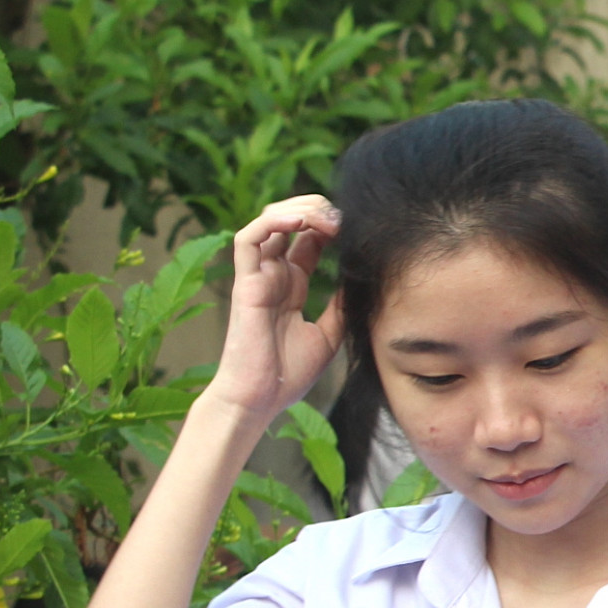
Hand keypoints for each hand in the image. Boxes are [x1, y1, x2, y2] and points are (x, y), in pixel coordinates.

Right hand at [204, 195, 344, 422]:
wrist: (263, 398)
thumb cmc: (288, 374)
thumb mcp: (328, 335)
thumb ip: (341, 307)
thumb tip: (363, 284)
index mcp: (291, 285)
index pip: (308, 239)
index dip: (330, 226)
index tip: (356, 228)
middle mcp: (273, 275)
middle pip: (290, 222)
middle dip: (317, 211)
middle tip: (345, 217)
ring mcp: (258, 276)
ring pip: (269, 221)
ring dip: (298, 210)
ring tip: (327, 217)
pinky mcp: (244, 282)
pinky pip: (248, 239)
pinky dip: (271, 222)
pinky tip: (298, 221)